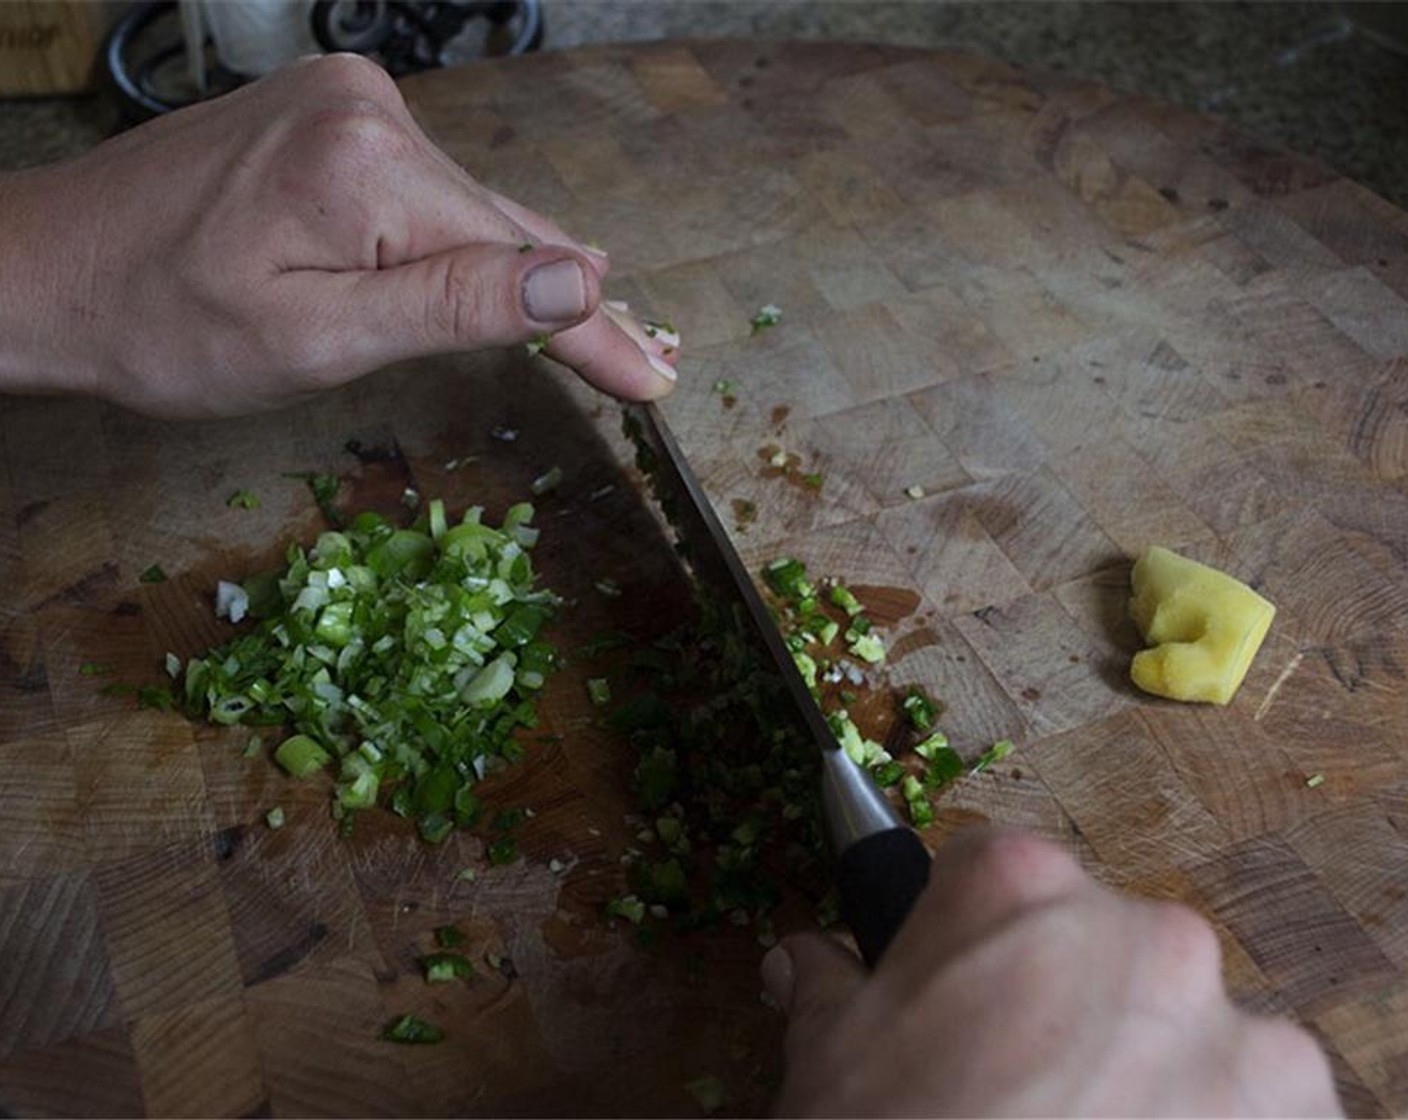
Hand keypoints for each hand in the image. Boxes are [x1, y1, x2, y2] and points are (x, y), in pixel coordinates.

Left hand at [0, 54, 677, 417]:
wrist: (49, 270)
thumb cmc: (166, 327)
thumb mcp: (318, 339)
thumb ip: (454, 306)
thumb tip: (581, 281)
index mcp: (370, 163)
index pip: (522, 259)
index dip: (595, 330)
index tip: (655, 381)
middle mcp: (371, 106)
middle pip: (502, 223)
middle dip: (567, 300)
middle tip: (647, 363)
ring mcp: (347, 101)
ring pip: (466, 206)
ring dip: (514, 270)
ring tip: (596, 325)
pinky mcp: (328, 114)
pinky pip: (426, 189)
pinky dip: (461, 240)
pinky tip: (499, 269)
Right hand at [764, 829, 1340, 1116]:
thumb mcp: (826, 1054)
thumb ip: (828, 982)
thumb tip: (803, 961)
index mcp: (1022, 886)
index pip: (1005, 875)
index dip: (975, 943)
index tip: (964, 1000)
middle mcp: (1142, 933)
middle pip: (1108, 951)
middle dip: (1070, 1011)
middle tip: (1022, 1095)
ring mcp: (1233, 1032)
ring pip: (1194, 1037)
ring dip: (1156, 1082)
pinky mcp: (1298, 1113)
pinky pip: (1266, 1113)